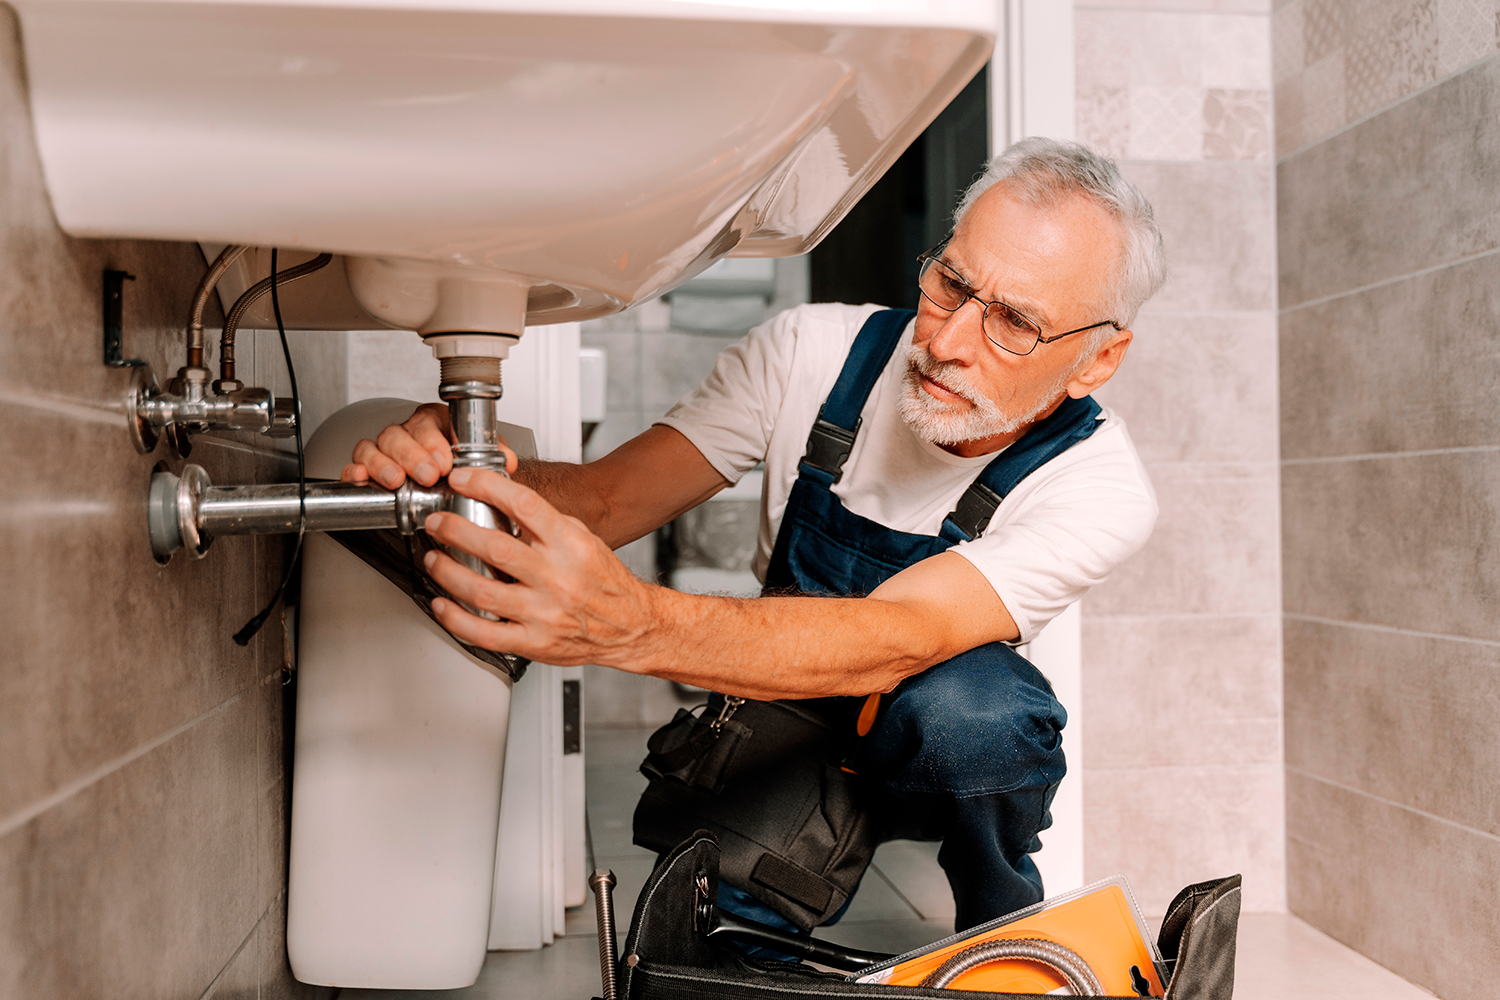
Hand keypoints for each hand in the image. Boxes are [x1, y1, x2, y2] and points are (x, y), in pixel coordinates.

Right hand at [341, 402, 517, 488]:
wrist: (453, 483)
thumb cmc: (462, 463)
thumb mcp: (482, 455)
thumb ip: (494, 454)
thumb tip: (507, 460)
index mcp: (434, 422)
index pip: (427, 424)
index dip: (433, 442)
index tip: (444, 462)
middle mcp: (407, 433)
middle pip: (398, 435)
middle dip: (412, 456)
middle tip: (428, 475)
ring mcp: (386, 450)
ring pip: (374, 446)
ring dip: (383, 464)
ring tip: (396, 480)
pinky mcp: (369, 467)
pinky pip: (357, 463)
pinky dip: (355, 470)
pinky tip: (360, 477)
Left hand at [420, 466, 660, 666]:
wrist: (631, 627)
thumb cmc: (604, 582)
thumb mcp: (585, 540)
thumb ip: (546, 524)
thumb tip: (503, 502)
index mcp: (570, 545)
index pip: (524, 504)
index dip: (486, 486)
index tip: (462, 480)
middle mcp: (557, 577)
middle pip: (495, 547)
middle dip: (455, 530)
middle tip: (437, 522)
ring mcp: (544, 612)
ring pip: (482, 591)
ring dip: (448, 572)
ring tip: (434, 559)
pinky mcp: (534, 643)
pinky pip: (485, 633)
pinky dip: (455, 619)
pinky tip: (442, 604)